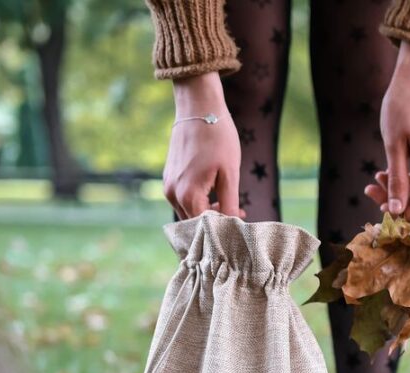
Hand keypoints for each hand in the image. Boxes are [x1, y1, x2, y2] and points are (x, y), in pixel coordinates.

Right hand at [164, 72, 243, 218]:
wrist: (198, 106)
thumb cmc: (217, 137)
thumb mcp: (230, 174)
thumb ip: (230, 204)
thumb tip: (232, 227)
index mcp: (188, 195)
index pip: (205, 228)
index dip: (224, 228)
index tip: (241, 221)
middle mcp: (172, 195)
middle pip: (194, 225)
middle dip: (215, 224)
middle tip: (237, 215)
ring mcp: (168, 186)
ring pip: (187, 214)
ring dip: (206, 214)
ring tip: (228, 204)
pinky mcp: (168, 179)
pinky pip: (182, 200)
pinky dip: (198, 203)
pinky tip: (214, 194)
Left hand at [368, 42, 409, 221]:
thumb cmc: (401, 107)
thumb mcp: (393, 147)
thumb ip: (396, 181)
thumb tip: (396, 211)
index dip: (404, 213)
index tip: (382, 207)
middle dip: (396, 198)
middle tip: (370, 189)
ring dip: (399, 187)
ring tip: (376, 176)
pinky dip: (408, 176)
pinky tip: (388, 170)